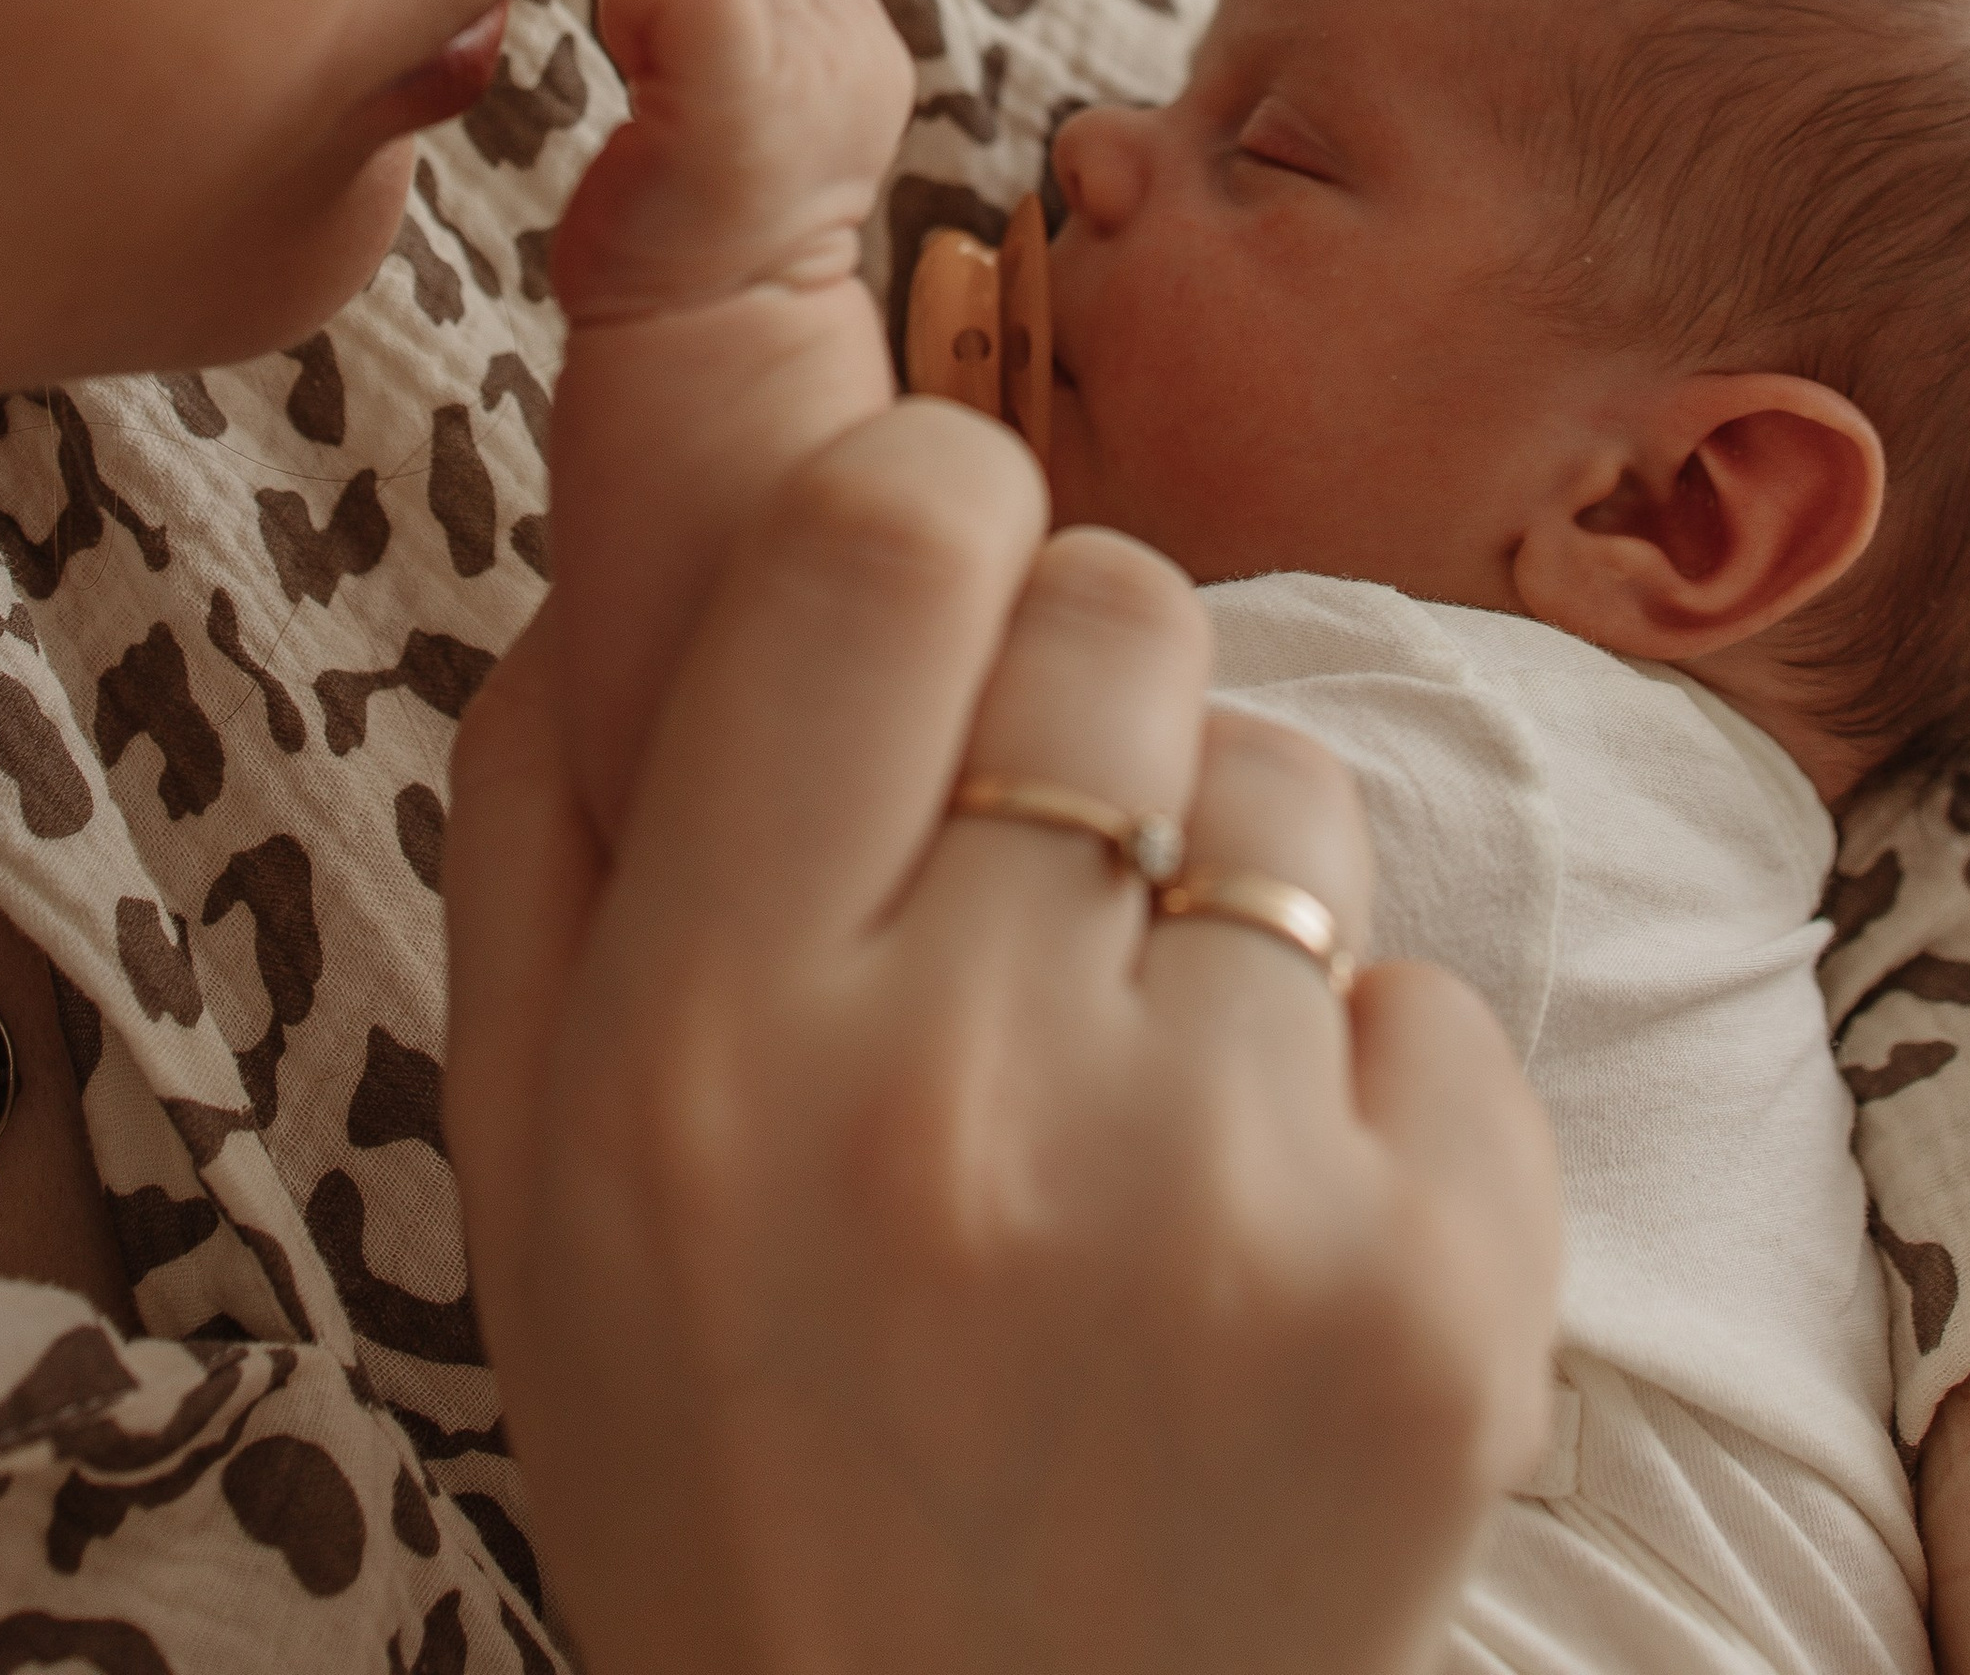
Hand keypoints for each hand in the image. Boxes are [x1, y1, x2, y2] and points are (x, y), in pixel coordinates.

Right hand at [449, 402, 1559, 1674]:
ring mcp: (1221, 1200)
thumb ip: (546, 814)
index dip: (936, 507)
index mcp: (706, 1038)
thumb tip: (635, 517)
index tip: (932, 591)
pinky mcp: (1437, 1305)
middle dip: (1083, 694)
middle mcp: (960, 1094)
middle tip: (1033, 883)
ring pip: (1293, 789)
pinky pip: (1439, 1002)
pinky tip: (1255, 1254)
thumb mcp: (530, 1162)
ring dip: (1227, 892)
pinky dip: (1369, 1096)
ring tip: (1137, 1107)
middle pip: (1124, 609)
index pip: (892, 532)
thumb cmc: (732, 1462)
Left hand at [556, 0, 913, 325]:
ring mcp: (813, 69)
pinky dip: (633, 3)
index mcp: (870, 54)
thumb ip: (766, 24)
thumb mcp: (762, 109)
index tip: (688, 78)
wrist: (696, 345)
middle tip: (664, 86)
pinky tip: (641, 84)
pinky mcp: (747, 85)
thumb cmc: (693, 233)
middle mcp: (862, 53)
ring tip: (658, 91)